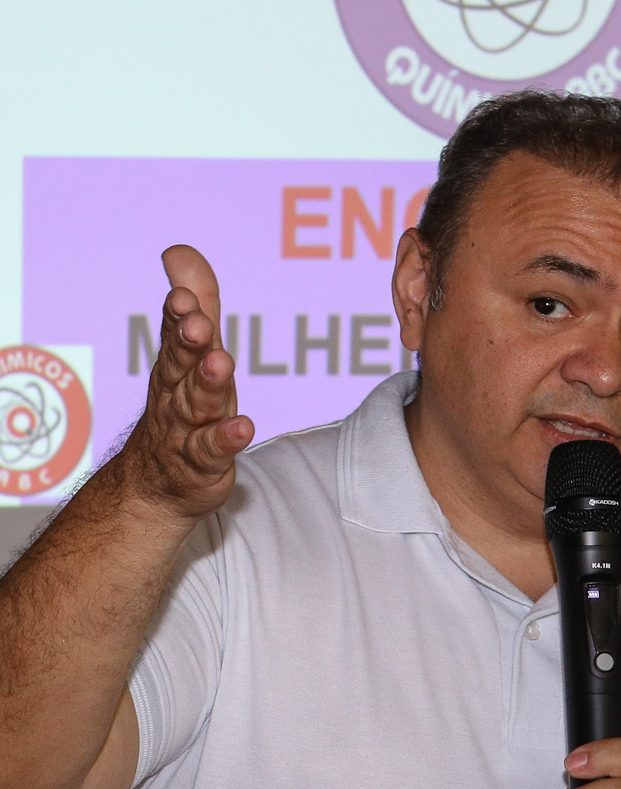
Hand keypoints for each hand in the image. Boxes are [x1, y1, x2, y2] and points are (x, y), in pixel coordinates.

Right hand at [122, 245, 253, 520]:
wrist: (155, 484)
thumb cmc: (181, 408)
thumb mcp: (190, 356)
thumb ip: (196, 305)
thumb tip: (180, 250)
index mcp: (176, 365)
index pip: (175, 333)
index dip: (179, 314)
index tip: (183, 294)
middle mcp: (178, 394)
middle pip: (182, 365)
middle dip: (188, 342)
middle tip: (196, 322)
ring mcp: (187, 431)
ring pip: (197, 405)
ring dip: (208, 383)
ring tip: (220, 363)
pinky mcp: (203, 464)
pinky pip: (213, 451)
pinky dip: (226, 440)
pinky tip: (243, 428)